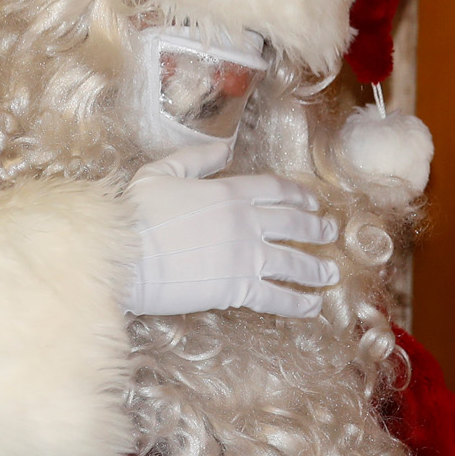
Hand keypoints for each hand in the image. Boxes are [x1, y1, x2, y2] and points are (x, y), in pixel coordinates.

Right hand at [123, 142, 340, 318]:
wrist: (123, 255)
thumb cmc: (135, 213)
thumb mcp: (162, 172)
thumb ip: (197, 158)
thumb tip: (224, 149)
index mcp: (229, 192)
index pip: (275, 190)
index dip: (299, 195)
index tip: (314, 202)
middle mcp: (246, 222)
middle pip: (293, 224)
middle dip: (316, 229)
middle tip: (331, 234)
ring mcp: (245, 257)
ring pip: (293, 263)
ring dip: (316, 269)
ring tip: (331, 275)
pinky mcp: (236, 289)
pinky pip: (276, 297)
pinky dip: (298, 304)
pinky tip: (312, 307)